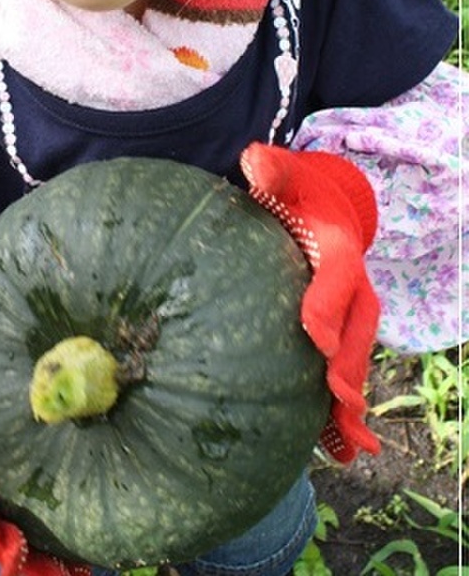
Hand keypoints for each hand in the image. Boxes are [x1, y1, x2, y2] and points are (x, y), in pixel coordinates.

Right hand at [0, 343, 89, 575]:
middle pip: (0, 541)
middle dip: (15, 552)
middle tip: (31, 551)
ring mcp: (17, 508)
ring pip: (32, 548)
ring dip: (49, 564)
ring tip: (74, 572)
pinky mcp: (47, 501)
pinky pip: (61, 530)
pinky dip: (77, 547)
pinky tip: (96, 558)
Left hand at [241, 142, 380, 462]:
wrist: (323, 207)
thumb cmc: (294, 193)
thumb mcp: (285, 175)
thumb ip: (273, 170)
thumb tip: (255, 160)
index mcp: (336, 248)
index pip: (337, 275)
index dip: (327, 304)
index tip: (315, 336)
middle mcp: (352, 287)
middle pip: (357, 329)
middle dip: (349, 365)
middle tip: (337, 399)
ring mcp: (350, 315)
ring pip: (356, 360)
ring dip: (352, 402)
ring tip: (347, 443)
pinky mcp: (340, 335)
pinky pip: (343, 374)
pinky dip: (343, 414)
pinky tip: (338, 450)